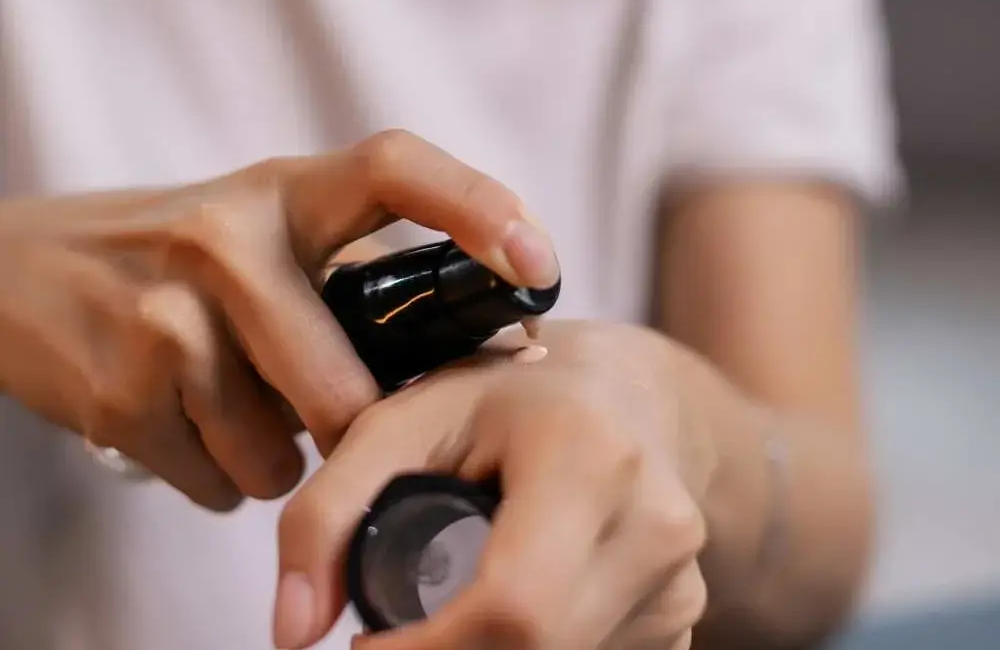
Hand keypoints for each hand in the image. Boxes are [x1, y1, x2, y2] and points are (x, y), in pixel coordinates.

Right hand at [0, 130, 559, 510]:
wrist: (24, 271)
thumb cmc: (185, 253)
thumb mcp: (273, 228)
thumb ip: (367, 273)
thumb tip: (503, 347)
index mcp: (288, 189)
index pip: (397, 167)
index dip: (479, 208)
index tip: (540, 264)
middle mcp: (228, 236)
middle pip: (345, 386)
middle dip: (359, 431)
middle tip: (349, 420)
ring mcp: (167, 314)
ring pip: (280, 454)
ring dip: (281, 455)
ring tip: (241, 400)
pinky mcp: (118, 389)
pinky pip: (220, 484)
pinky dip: (224, 474)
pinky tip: (191, 420)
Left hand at [275, 321, 714, 649]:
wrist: (626, 392)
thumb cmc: (508, 395)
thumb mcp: (407, 416)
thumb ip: (329, 509)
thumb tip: (292, 632)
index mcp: (589, 457)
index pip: (513, 606)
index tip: (363, 647)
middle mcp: (655, 523)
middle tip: (405, 628)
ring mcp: (682, 581)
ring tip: (466, 592)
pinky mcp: (689, 619)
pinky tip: (517, 603)